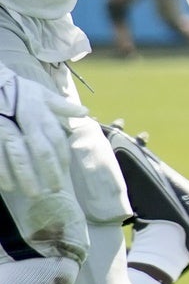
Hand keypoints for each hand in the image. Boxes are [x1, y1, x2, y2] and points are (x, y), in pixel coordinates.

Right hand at [0, 69, 81, 199]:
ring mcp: (7, 129)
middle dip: (50, 171)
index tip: (65, 173)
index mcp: (42, 114)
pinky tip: (8, 187)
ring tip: (34, 194)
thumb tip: (85, 113)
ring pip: (19, 156)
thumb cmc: (18, 89)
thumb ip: (62, 106)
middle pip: (41, 151)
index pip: (57, 140)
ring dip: (27, 177)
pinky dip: (3, 172)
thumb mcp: (41, 93)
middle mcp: (27, 123)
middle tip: (55, 190)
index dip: (62, 158)